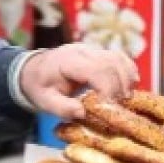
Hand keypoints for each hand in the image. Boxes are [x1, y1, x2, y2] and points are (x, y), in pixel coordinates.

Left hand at [19, 43, 138, 118]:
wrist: (33, 69)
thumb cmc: (39, 86)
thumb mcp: (44, 101)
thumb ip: (62, 108)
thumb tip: (83, 113)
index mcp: (69, 61)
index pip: (97, 70)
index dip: (108, 89)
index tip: (109, 107)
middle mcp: (83, 51)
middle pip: (112, 64)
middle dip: (120, 87)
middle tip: (120, 107)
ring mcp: (92, 49)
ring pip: (118, 58)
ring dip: (127, 78)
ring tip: (126, 98)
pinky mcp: (98, 52)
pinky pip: (119, 57)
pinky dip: (128, 70)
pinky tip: (130, 85)